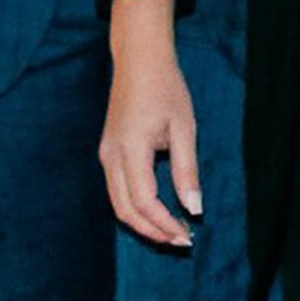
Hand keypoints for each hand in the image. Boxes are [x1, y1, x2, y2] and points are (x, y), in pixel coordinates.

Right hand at [100, 0, 198, 248]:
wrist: (139, 60)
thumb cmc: (166, 88)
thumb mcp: (184, 127)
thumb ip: (186, 170)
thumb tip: (193, 208)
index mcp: (130, 149)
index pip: (145, 202)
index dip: (165, 224)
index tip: (188, 235)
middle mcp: (111, 157)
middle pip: (125, 211)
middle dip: (152, 231)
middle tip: (181, 240)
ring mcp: (105, 155)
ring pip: (118, 204)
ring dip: (143, 223)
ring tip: (171, 231)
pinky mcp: (107, 153)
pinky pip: (117, 190)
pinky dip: (135, 208)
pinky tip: (157, 211)